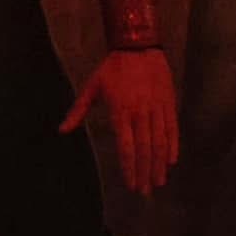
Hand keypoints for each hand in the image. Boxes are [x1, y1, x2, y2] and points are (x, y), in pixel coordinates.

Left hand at [60, 48, 178, 194]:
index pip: (126, 147)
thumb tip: (62, 129)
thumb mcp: (92, 87)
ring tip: (159, 181)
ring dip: (160, 164)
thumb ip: (78, 110)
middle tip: (145, 191)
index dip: (129, 168)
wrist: (138, 45)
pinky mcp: (169, 103)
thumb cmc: (113, 68)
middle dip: (145, 172)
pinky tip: (172, 160)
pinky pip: (172, 128)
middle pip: (144, 149)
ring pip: (160, 142)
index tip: (130, 184)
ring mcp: (156, 108)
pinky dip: (173, 145)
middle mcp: (140, 113)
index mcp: (120, 111)